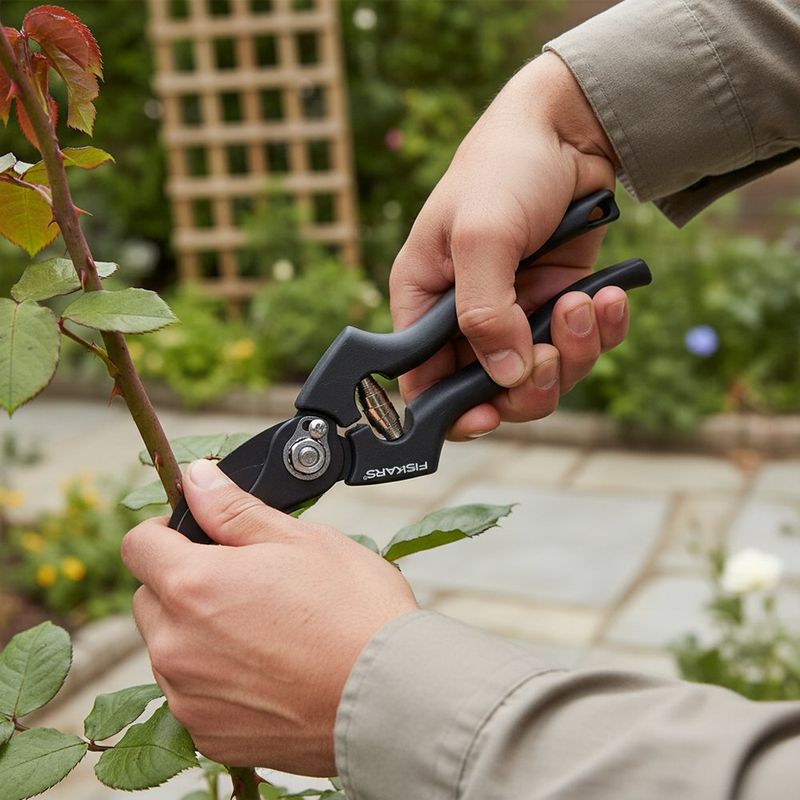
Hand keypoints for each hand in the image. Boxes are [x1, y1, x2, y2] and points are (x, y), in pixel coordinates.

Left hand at [121, 459, 417, 774]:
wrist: (392, 696)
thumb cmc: (354, 612)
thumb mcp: (300, 539)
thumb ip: (234, 509)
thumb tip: (198, 478)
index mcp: (194, 586)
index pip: (138, 545)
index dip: (166, 531)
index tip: (198, 535)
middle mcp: (176, 647)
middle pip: (150, 599)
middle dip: (182, 584)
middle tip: (243, 583)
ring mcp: (189, 697)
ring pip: (169, 649)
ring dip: (197, 634)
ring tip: (264, 630)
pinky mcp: (209, 735)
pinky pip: (191, 695)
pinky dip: (214, 679)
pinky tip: (266, 671)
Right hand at [390, 52, 627, 439]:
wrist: (567, 130)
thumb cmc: (504, 169)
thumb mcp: (481, 235)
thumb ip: (484, 311)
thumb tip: (503, 376)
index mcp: (426, 304)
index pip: (424, 383)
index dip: (450, 412)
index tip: (486, 418)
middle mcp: (468, 319)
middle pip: (491, 393)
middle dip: (529, 384)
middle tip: (551, 353)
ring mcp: (517, 315)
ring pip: (544, 377)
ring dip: (574, 351)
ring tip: (586, 301)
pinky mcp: (558, 305)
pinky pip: (583, 347)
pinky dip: (603, 330)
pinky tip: (609, 294)